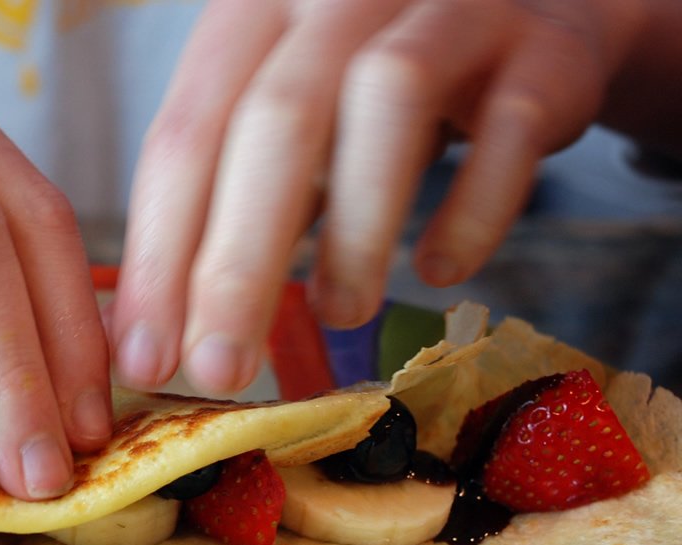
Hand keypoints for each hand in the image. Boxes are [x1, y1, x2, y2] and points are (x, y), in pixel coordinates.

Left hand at [110, 0, 645, 395]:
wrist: (521, 6)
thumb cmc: (363, 90)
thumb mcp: (279, 125)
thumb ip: (220, 204)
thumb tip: (147, 335)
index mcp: (252, 15)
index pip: (184, 137)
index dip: (158, 255)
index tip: (144, 359)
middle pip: (273, 123)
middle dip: (235, 264)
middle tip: (218, 371)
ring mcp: (446, 8)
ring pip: (387, 100)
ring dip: (356, 229)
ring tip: (339, 316)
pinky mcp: (538, 48)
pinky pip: (510, 126)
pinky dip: (474, 208)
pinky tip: (441, 268)